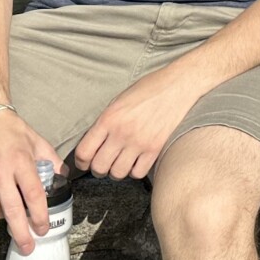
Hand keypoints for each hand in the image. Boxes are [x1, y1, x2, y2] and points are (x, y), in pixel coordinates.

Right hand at [0, 108, 59, 254]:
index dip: (40, 216)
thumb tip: (65, 179)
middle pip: (12, 212)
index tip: (43, 228)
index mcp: (20, 161)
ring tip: (13, 214)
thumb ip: (53, 162)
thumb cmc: (13, 132)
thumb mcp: (38, 142)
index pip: (33, 196)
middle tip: (29, 246)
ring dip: (5, 220)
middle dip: (22, 233)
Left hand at [72, 59, 207, 180]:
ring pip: (117, 173)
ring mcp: (139, 142)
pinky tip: (136, 161)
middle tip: (103, 163)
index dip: (81, 162)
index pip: (84, 152)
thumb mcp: (119, 100)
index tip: (85, 162)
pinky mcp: (155, 148)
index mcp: (108, 118)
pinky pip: (137, 173)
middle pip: (99, 167)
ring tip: (120, 163)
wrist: (178, 85)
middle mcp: (122, 132)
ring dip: (116, 171)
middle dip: (98, 168)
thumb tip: (94, 143)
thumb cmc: (148, 89)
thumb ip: (105, 122)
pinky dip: (134, 171)